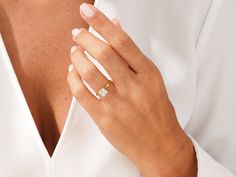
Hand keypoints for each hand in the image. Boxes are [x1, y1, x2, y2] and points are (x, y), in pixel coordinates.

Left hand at [67, 3, 196, 176]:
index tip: (89, 13)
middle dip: (85, 37)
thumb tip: (116, 29)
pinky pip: (81, 94)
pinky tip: (72, 72)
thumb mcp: (152, 80)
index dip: (102, 23)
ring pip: (89, 72)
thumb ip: (132, 55)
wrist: (161, 145)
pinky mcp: (104, 118)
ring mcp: (119, 103)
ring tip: (74, 51)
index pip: (122, 41)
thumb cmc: (158, 113)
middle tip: (77, 32)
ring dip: (76, 57)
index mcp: (148, 74)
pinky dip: (72, 79)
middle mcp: (134, 87)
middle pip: (104, 53)